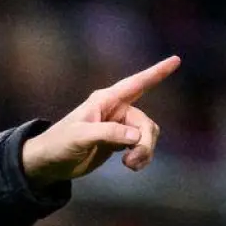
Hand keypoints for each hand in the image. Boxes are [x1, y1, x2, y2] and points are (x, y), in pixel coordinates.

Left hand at [21, 55, 180, 183]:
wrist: (49, 163)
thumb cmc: (59, 143)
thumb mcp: (80, 137)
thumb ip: (108, 134)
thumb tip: (136, 136)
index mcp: (105, 100)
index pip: (136, 84)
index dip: (156, 72)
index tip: (176, 59)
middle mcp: (116, 110)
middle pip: (146, 122)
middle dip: (145, 142)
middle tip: (132, 161)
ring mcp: (118, 127)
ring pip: (147, 135)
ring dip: (144, 151)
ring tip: (131, 165)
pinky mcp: (118, 142)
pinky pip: (141, 146)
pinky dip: (141, 157)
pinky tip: (132, 166)